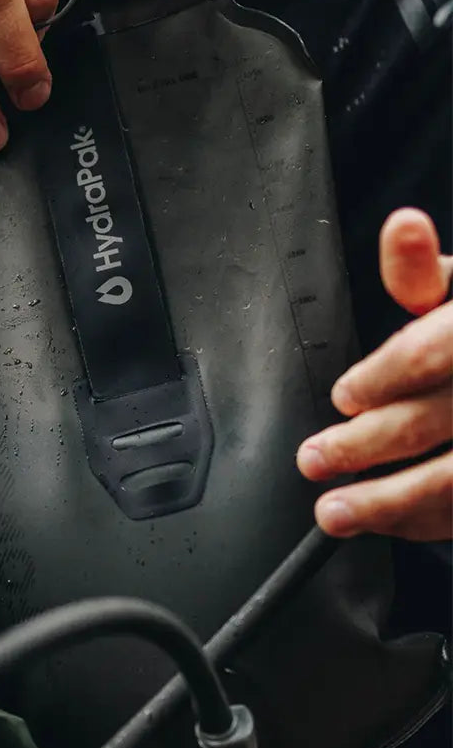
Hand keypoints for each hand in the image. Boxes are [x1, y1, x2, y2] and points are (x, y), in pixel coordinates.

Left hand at [297, 208, 451, 540]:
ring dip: (390, 503)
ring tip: (332, 513)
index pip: (434, 352)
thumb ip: (421, 271)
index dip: (384, 377)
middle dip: (366, 445)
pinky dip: (424, 522)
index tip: (343, 397)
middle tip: (312, 458)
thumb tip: (402, 225)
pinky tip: (384, 522)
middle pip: (435, 422)